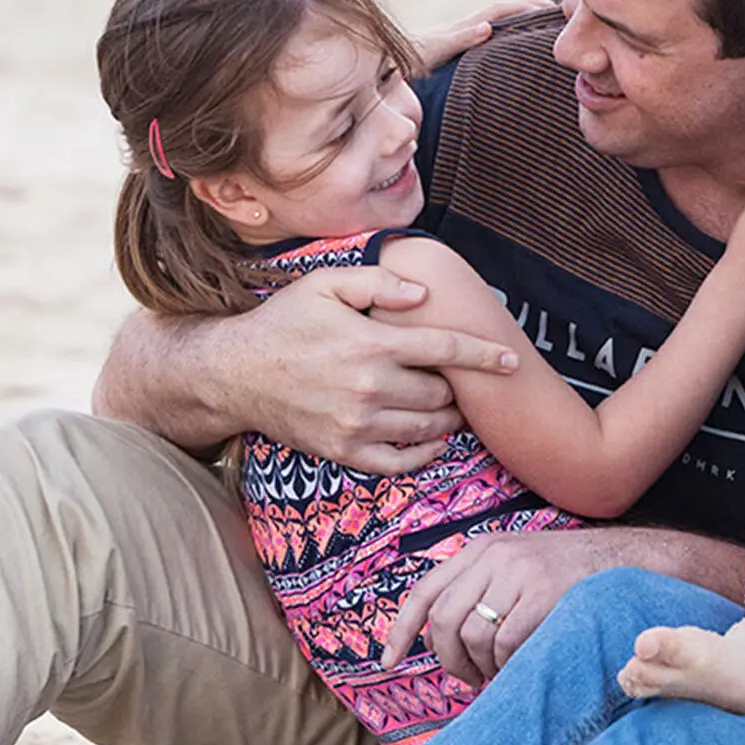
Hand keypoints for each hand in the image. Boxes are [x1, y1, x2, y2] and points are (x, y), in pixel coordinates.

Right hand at [232, 266, 517, 472]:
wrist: (233, 374)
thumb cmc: (283, 322)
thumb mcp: (323, 284)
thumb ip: (377, 283)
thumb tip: (424, 295)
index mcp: (371, 343)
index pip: (444, 348)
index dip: (484, 355)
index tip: (512, 360)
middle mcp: (368, 386)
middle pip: (441, 392)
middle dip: (458, 387)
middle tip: (459, 381)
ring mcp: (356, 424)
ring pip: (427, 427)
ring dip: (448, 418)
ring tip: (451, 407)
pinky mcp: (343, 450)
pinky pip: (399, 462)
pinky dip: (424, 454)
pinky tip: (433, 442)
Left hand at [381, 529, 631, 685]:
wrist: (624, 561)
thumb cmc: (566, 575)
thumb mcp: (515, 567)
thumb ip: (476, 590)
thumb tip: (435, 637)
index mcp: (482, 549)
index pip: (426, 591)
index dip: (402, 629)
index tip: (388, 661)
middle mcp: (496, 556)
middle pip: (445, 620)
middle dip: (449, 659)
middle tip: (468, 677)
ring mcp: (521, 572)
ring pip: (474, 635)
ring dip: (482, 666)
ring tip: (499, 671)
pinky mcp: (545, 593)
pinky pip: (506, 642)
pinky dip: (507, 664)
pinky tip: (520, 663)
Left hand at [410, 0, 553, 71]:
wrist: (380, 69)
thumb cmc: (406, 62)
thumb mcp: (434, 50)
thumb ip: (460, 39)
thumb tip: (487, 27)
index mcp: (463, 28)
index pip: (501, 11)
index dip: (526, 7)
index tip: (552, 7)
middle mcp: (463, 30)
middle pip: (503, 15)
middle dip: (530, 11)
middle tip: (559, 15)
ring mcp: (458, 41)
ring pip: (496, 28)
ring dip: (519, 26)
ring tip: (543, 32)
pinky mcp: (454, 54)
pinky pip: (487, 43)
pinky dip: (505, 42)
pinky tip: (511, 54)